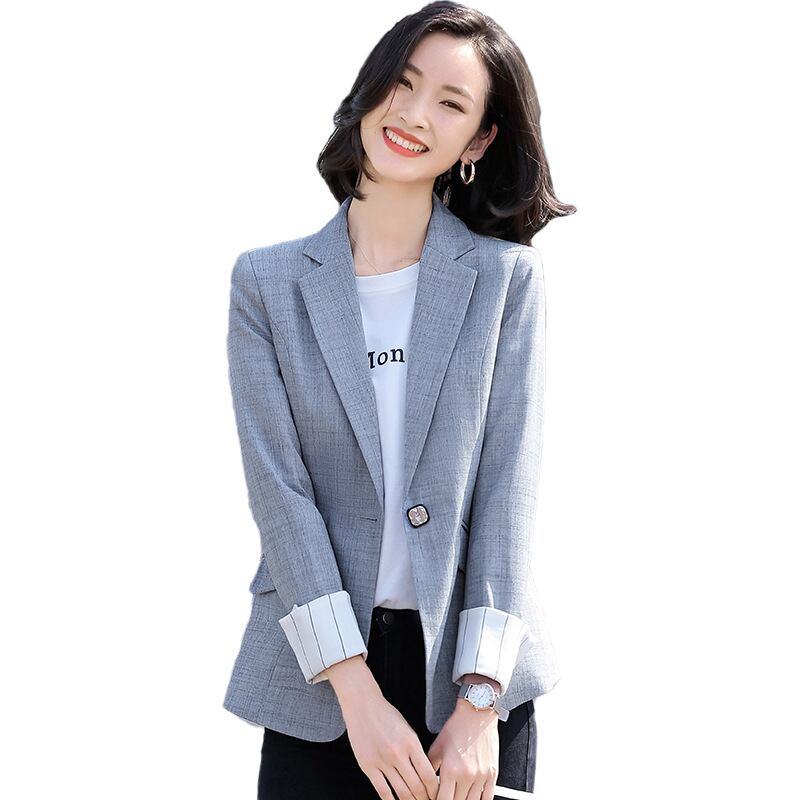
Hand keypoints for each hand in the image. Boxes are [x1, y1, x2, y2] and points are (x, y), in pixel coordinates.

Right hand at [338, 685, 439, 799]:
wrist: (362, 705)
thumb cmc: (386, 715)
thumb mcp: (407, 730)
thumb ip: (416, 751)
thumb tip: (426, 774)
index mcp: (411, 743)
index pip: (428, 775)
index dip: (435, 790)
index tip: (437, 795)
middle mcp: (398, 754)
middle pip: (416, 787)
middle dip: (425, 798)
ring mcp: (382, 761)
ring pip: (401, 792)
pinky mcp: (368, 767)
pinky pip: (382, 791)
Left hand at [426, 699, 499, 799]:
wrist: (477, 714)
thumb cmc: (458, 727)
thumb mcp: (437, 746)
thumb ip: (429, 766)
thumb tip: (424, 781)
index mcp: (450, 769)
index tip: (435, 798)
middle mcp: (466, 775)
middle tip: (446, 795)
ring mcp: (481, 776)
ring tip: (457, 795)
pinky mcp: (492, 774)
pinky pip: (487, 798)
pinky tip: (472, 798)